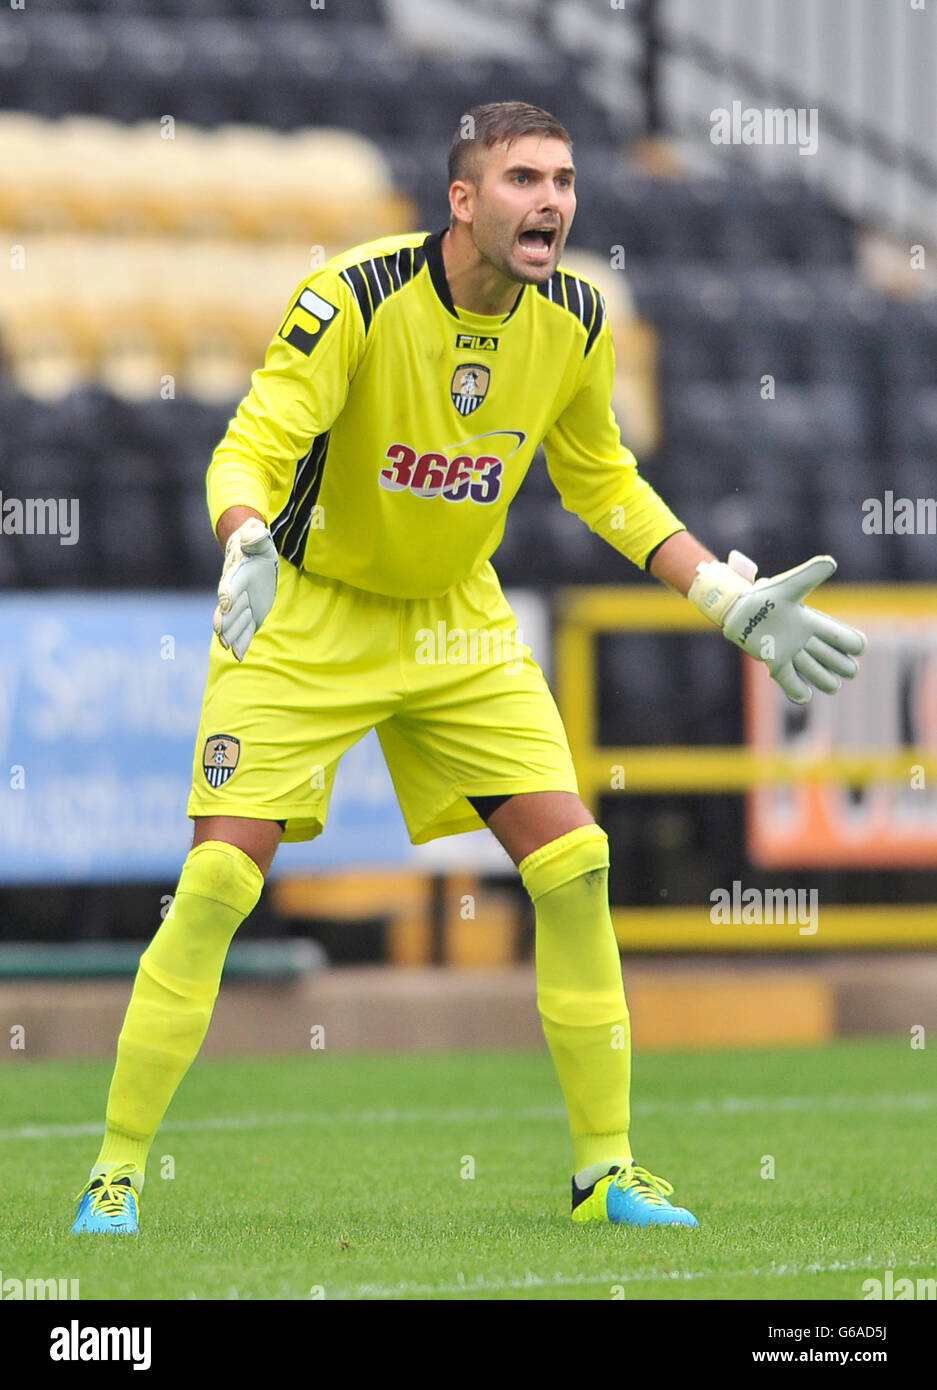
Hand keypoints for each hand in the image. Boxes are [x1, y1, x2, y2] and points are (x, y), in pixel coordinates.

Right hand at [212, 517, 278, 660]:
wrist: (253, 556)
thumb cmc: (256, 546)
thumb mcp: (260, 540)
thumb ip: (256, 537)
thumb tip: (255, 530)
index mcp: (235, 575)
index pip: (229, 585)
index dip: (227, 594)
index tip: (224, 604)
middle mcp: (234, 594)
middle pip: (228, 610)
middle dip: (225, 622)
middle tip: (221, 635)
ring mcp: (241, 607)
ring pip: (235, 623)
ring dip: (233, 635)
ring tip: (231, 649)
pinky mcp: (250, 615)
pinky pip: (245, 631)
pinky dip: (242, 643)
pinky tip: (239, 656)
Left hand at [689, 550, 866, 703]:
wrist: (737, 608)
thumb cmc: (763, 595)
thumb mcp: (788, 586)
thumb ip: (809, 575)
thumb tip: (831, 562)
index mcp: (814, 623)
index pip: (845, 639)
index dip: (854, 644)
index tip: (856, 646)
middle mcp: (805, 640)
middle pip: (838, 661)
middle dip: (844, 666)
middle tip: (842, 667)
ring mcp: (791, 653)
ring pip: (819, 675)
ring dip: (825, 681)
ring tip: (828, 683)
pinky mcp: (774, 663)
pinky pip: (790, 684)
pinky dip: (799, 693)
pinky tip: (804, 694)